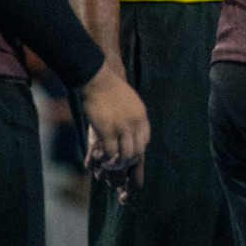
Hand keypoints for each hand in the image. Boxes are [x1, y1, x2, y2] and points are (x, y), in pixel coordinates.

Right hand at [80, 58, 149, 201]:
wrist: (100, 81)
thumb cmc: (112, 90)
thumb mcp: (132, 102)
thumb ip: (134, 116)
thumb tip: (133, 127)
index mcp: (142, 117)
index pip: (145, 140)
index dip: (138, 149)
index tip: (130, 152)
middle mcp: (135, 125)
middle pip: (137, 150)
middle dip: (130, 160)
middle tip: (120, 164)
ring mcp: (121, 129)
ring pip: (125, 155)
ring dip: (119, 163)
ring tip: (112, 164)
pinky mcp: (107, 131)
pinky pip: (110, 152)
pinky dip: (107, 159)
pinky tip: (103, 160)